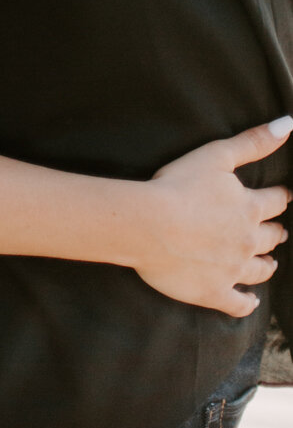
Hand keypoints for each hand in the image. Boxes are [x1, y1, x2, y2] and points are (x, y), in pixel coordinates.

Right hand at [134, 117, 290, 313]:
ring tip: (270, 262)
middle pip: (271, 237)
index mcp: (249, 208)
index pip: (275, 202)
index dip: (280, 197)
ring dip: (267, 264)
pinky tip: (251, 301)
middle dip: (275, 232)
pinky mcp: (214, 292)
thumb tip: (288, 124)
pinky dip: (248, 303)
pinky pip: (238, 304)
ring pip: (260, 270)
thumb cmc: (178, 185)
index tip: (283, 195)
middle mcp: (247, 241)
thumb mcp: (216, 155)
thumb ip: (253, 142)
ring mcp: (233, 270)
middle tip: (277, 230)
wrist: (148, 224)